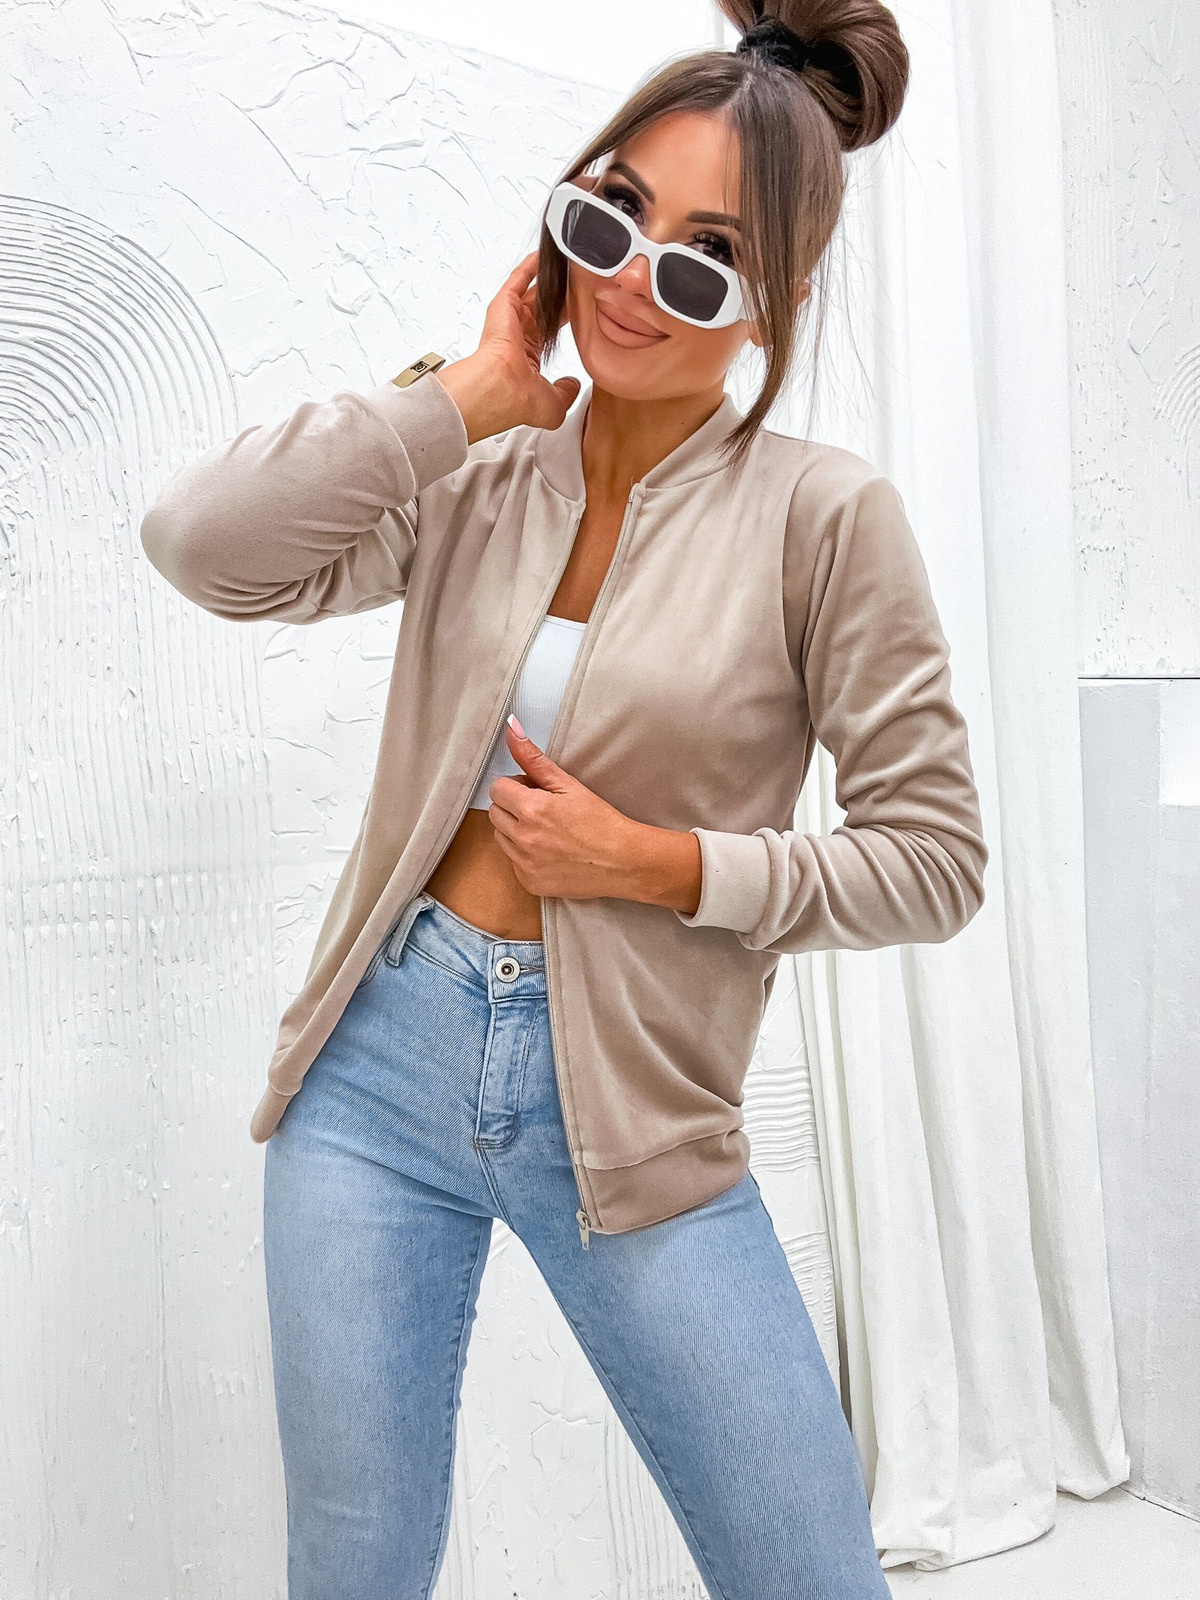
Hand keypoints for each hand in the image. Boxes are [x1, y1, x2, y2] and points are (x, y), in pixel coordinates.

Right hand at [438, 250, 580, 442]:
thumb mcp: (554, 405)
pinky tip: (544, 254)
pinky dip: (530, 267)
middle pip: (543, 307)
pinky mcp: (504, 305)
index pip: (548, 330)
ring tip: (568, 262)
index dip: (567, 319)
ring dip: (549, 278)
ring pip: (533, 291)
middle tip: (580, 280)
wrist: (498, 389)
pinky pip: (519, 279)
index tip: (583, 308)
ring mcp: (510, 319)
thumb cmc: (516, 399)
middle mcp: (517, 336)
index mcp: (525, 357)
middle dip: (561, 294)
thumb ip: (566, 393)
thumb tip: (573, 384)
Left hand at [486, 715, 643, 900]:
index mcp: (531, 809)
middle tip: (543, 810)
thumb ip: (533, 757)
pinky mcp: (530, 882)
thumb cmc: (600, 821)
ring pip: (501, 838)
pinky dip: (526, 856)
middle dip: (513, 807)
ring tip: (548, 832)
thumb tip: (511, 727)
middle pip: (495, 813)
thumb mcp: (568, 784)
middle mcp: (523, 838)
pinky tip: (551, 852)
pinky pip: (513, 862)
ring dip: (516, 831)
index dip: (517, 787)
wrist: (623, 862)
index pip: (498, 789)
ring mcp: (525, 863)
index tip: (536, 792)